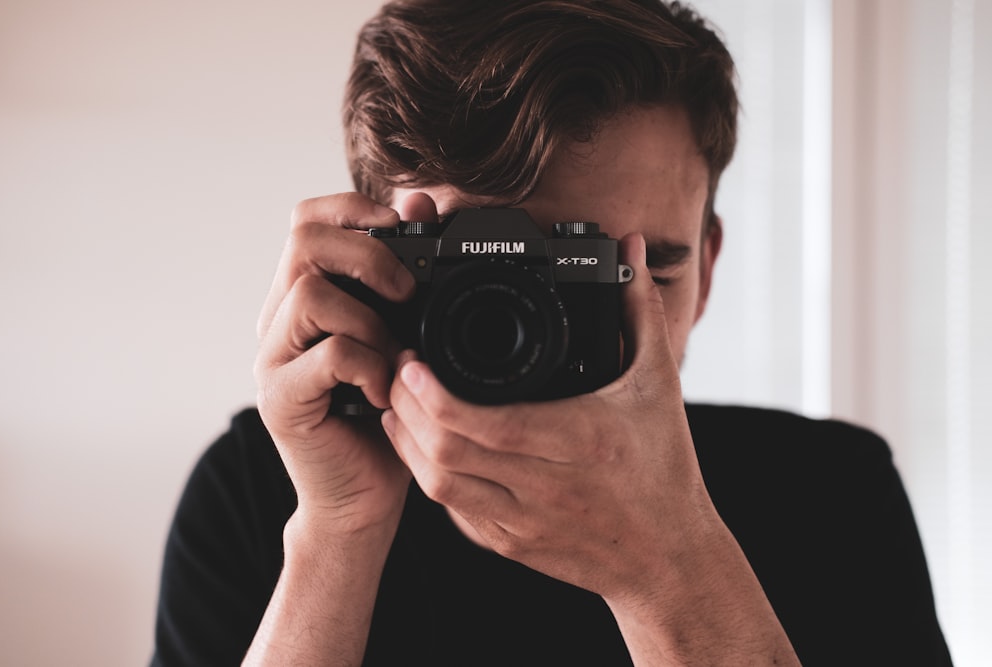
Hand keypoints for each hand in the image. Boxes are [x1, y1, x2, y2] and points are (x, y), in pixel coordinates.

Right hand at [253, 192, 437, 532]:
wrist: (360, 498)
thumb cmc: (384, 416)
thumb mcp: (401, 337)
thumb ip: (402, 276)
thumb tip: (420, 200)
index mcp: (304, 297)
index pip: (307, 220)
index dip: (351, 209)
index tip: (400, 229)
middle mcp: (279, 321)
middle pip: (302, 241)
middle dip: (367, 254)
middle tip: (405, 291)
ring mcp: (273, 360)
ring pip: (311, 293)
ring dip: (370, 318)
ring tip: (395, 354)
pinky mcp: (281, 400)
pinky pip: (327, 355)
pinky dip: (368, 365)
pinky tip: (383, 390)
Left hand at [382, 231, 715, 597]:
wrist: (667, 557)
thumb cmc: (665, 469)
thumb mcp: (658, 384)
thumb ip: (639, 310)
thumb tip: (630, 246)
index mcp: (577, 441)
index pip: (484, 423)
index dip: (432, 395)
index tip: (411, 362)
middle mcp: (543, 486)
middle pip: (445, 453)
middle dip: (405, 409)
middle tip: (395, 372)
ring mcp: (521, 522)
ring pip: (438, 485)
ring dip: (407, 442)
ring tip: (398, 404)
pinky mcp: (508, 544)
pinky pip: (452, 510)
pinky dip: (431, 473)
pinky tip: (425, 446)